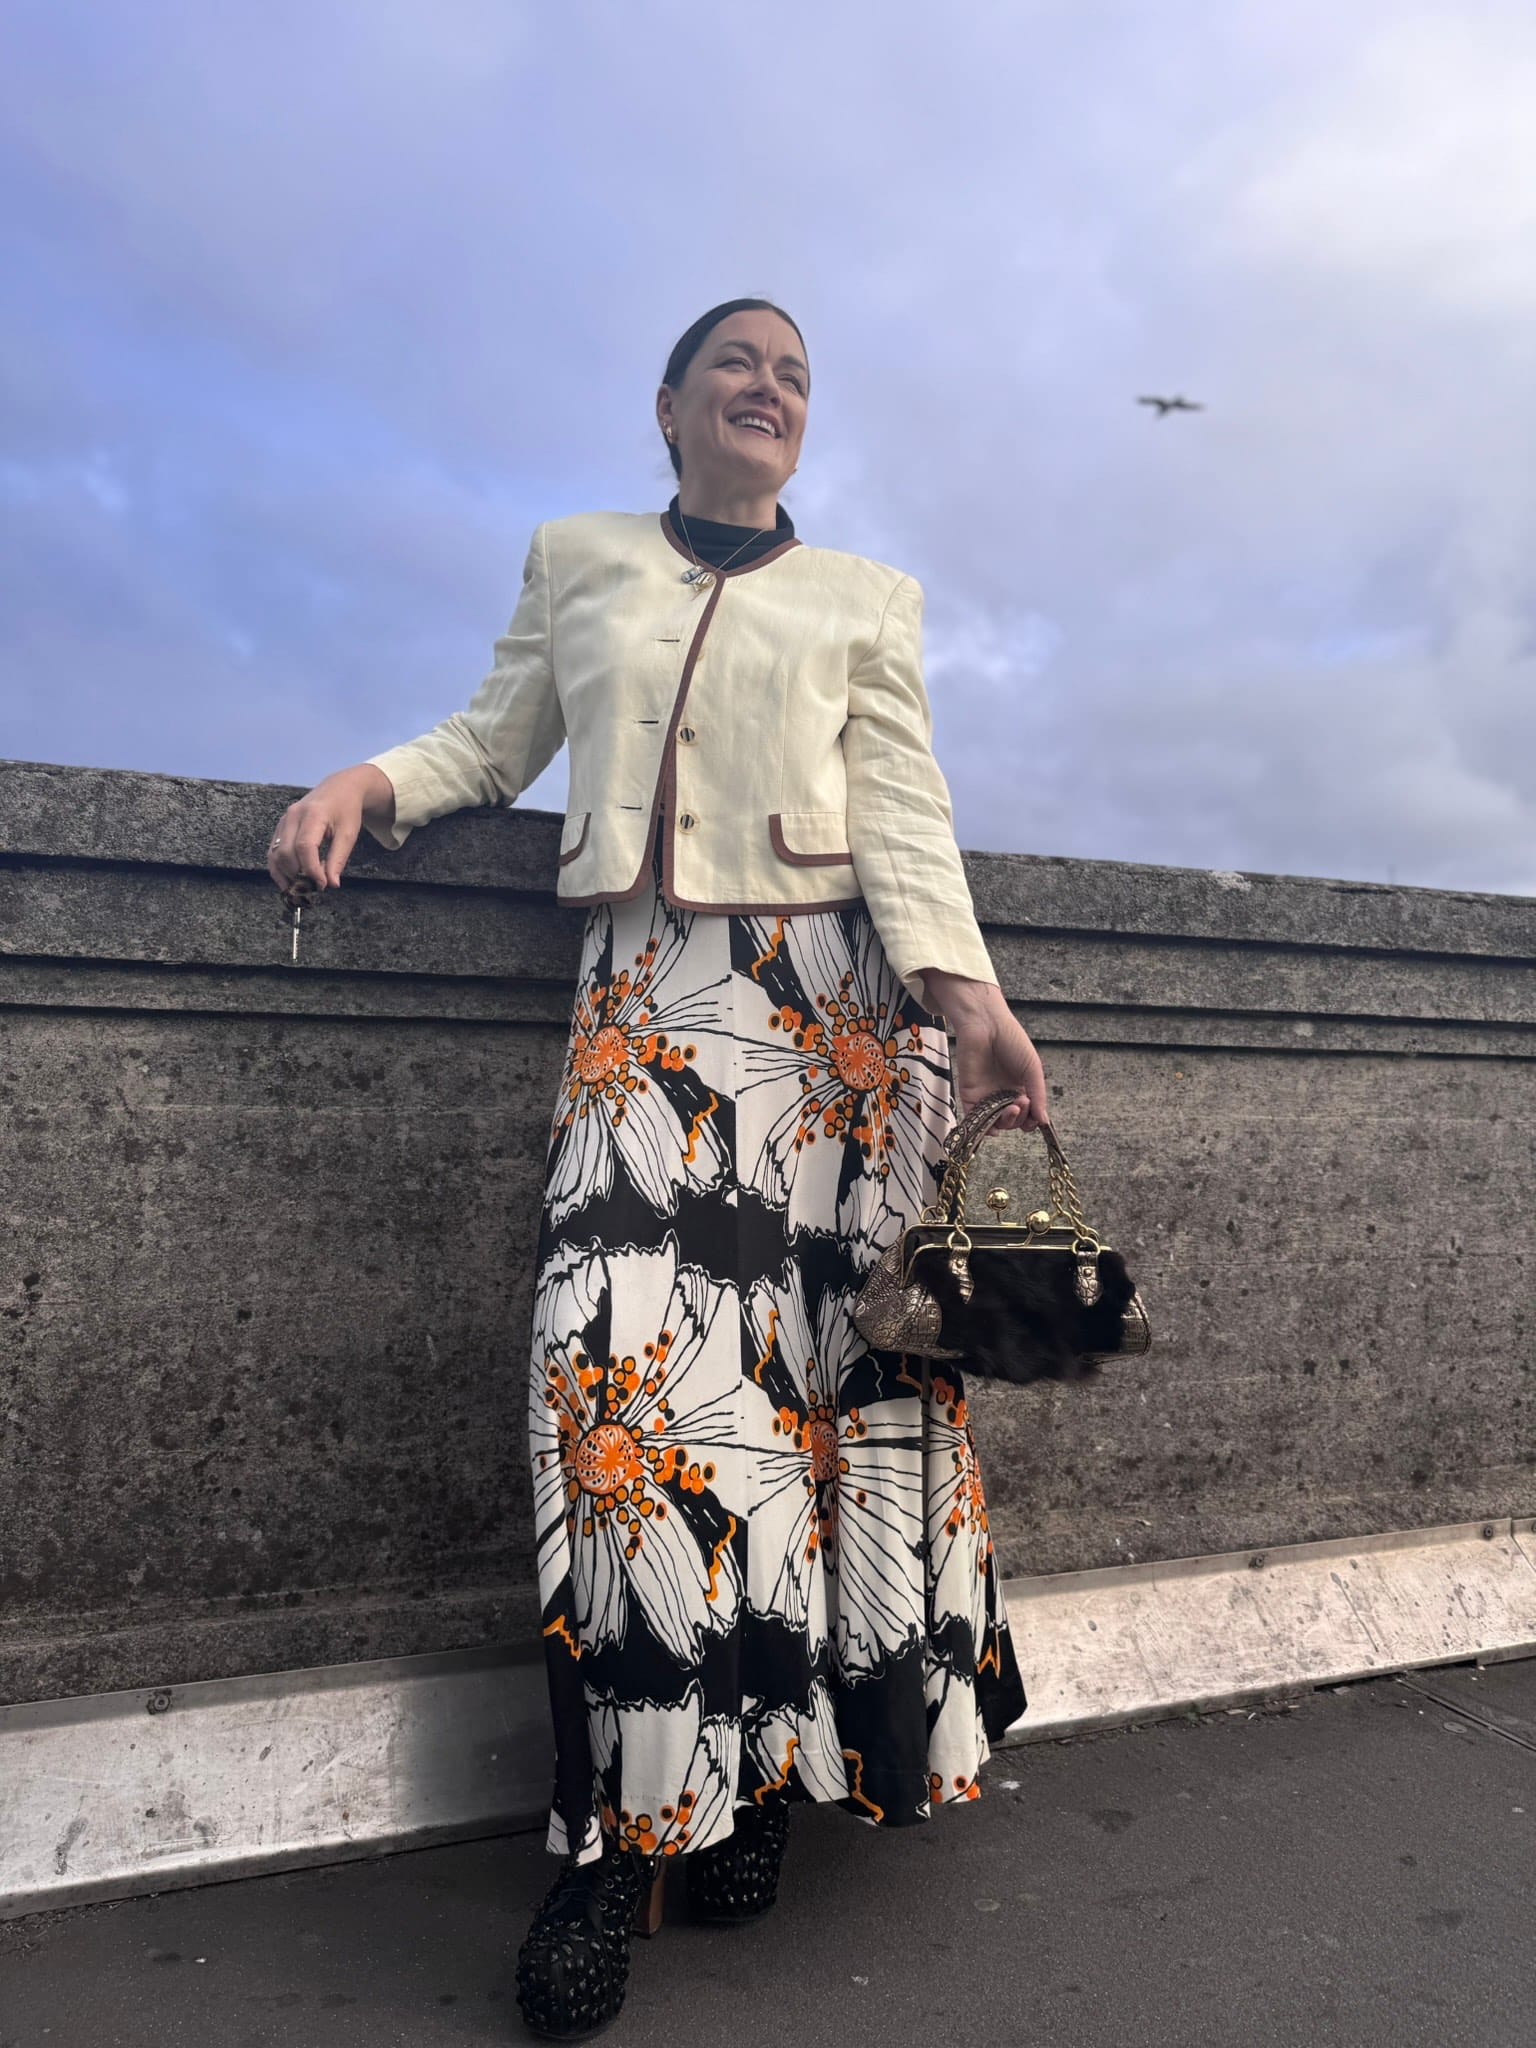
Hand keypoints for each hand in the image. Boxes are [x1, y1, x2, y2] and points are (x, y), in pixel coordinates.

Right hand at [266, 764, 393, 899]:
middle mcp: (293, 816)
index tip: (323, 884)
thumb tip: (331, 884)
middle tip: (314, 888)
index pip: (304, 846)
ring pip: (275, 854)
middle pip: (286, 852)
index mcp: (313, 814)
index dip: (311, 869)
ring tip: (303, 888)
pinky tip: (288, 882)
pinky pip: (272, 852)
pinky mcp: (280, 827)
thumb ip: (338, 859)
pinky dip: (278, 869)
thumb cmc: (346, 810)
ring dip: (286, 875)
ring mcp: (283, 821)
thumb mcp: (349, 834)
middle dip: (298, 875)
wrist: (338, 788)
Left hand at [920, 973, 1048, 1135]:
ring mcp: (986, 1096)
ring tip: (1011, 1108)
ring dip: (1006, 1123)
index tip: (1036, 1118)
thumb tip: (1044, 1122)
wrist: (986, 1025)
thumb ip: (1038, 1095)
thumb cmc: (1012, 1041)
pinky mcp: (969, 1095)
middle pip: (1012, 1121)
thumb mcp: (1032, 1069)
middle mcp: (1003, 1095)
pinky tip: (993, 1126)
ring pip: (996, 1123)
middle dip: (1020, 1118)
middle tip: (1021, 1102)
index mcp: (1020, 1088)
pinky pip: (975, 1118)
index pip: (1027, 1114)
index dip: (1032, 1120)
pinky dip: (984, 1127)